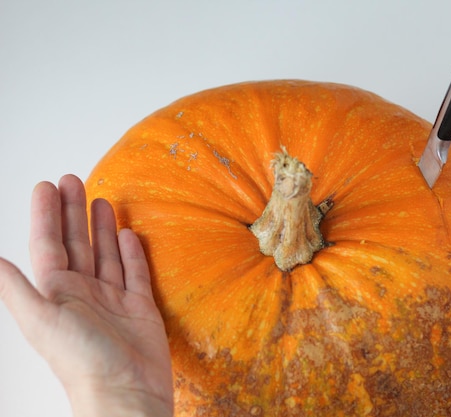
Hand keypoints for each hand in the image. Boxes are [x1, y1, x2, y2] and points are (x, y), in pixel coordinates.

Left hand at [0, 175, 172, 416]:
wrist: (126, 391)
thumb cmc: (80, 358)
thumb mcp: (40, 318)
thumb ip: (15, 287)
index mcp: (56, 291)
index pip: (48, 244)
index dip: (46, 215)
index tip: (47, 186)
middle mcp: (82, 291)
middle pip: (76, 243)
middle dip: (73, 212)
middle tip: (73, 180)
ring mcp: (112, 298)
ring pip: (105, 254)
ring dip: (101, 227)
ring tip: (101, 199)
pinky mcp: (139, 306)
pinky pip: (134, 272)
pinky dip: (131, 253)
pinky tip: (128, 235)